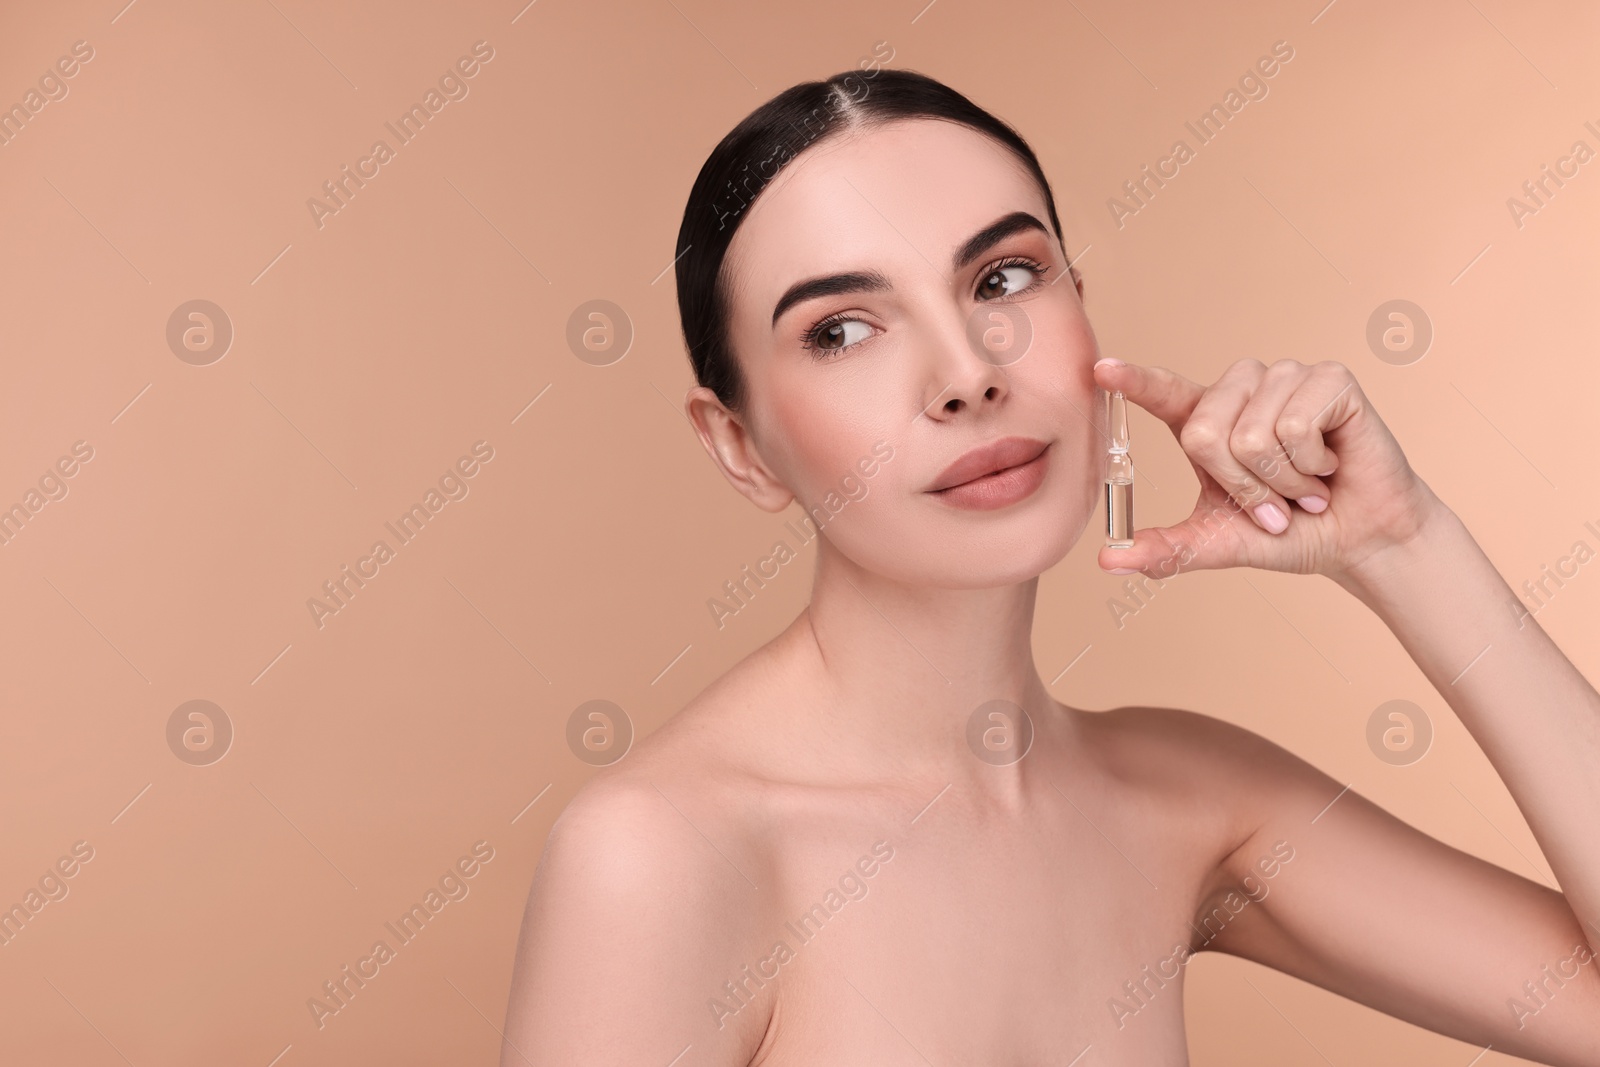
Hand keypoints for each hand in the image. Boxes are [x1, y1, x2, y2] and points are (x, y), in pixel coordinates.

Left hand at [1093, 357, 1445, 581]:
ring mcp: (1285, 377)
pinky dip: (1312, 464)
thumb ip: (1167, 549)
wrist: (1360, 539)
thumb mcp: (1218, 544)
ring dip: (1281, 480)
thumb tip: (1107, 559)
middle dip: (1241, 486)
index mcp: (1207, 420)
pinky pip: (1296, 426)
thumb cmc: (1290, 533)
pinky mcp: (1329, 378)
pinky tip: (1330, 463)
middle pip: (1205, 433)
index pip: (1164, 393)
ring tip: (1305, 482)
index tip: (1100, 369)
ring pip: (1251, 434)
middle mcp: (1241, 389)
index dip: (1134, 380)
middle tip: (1275, 502)